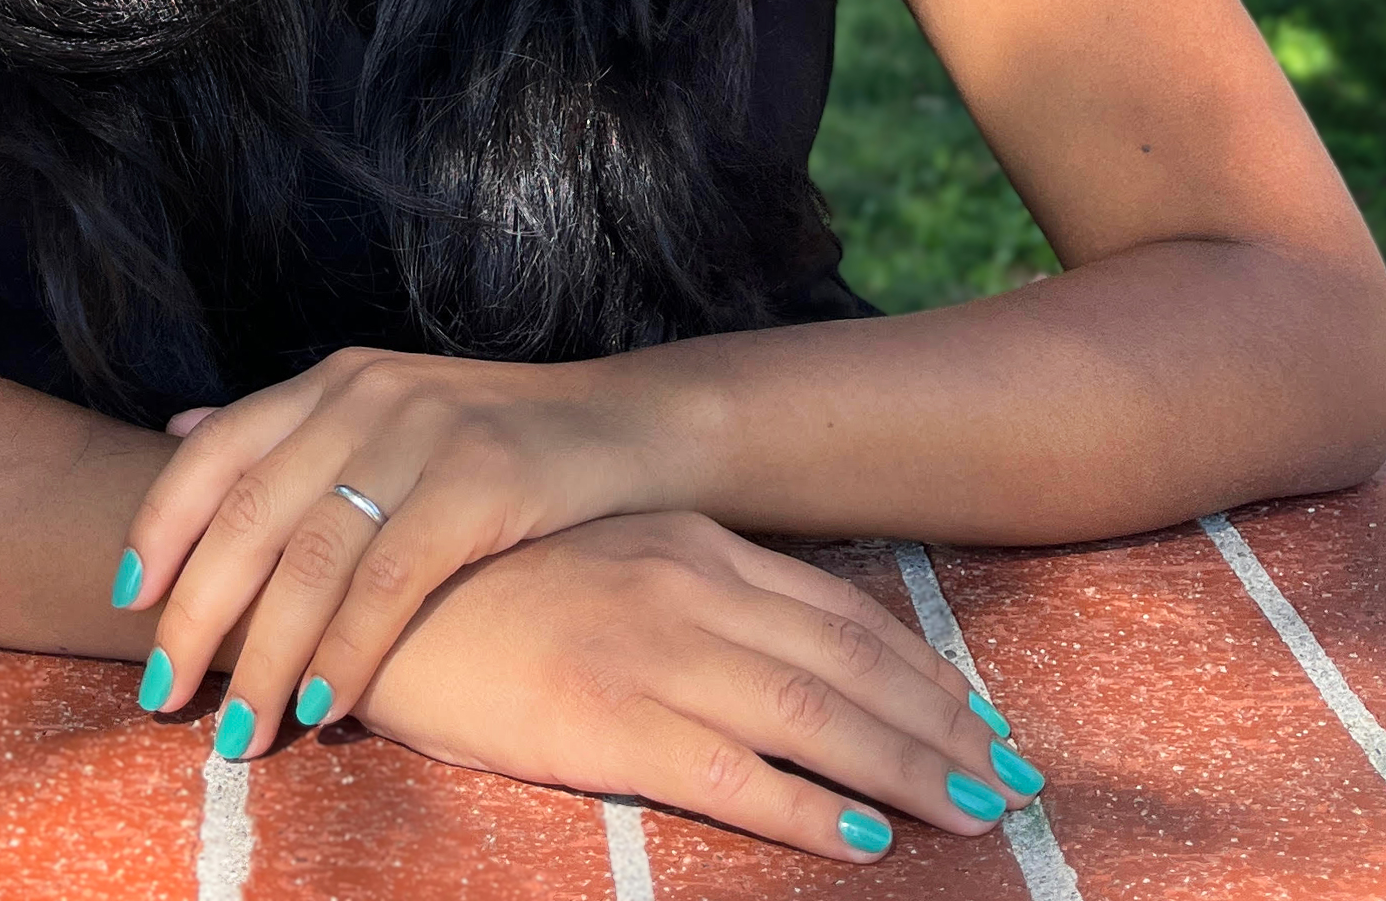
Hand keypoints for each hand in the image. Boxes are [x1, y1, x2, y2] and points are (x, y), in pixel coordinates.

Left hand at [115, 346, 663, 749]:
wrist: (632, 426)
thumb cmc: (499, 441)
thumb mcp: (388, 412)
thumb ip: (290, 431)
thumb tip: (179, 432)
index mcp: (334, 381)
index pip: (215, 450)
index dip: (158, 525)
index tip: (123, 602)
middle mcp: (365, 396)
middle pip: (248, 514)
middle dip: (194, 616)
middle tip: (160, 697)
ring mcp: (423, 435)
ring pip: (310, 559)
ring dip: (264, 658)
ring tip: (238, 734)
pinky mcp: (480, 483)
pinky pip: (388, 583)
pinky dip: (345, 653)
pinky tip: (321, 706)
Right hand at [351, 512, 1038, 862]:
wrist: (370, 589)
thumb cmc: (485, 581)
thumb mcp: (602, 559)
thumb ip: (683, 584)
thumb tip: (765, 640)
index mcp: (690, 544)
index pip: (838, 610)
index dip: (919, 668)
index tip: (980, 714)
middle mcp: (689, 586)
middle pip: (850, 663)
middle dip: (943, 725)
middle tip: (1015, 779)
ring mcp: (654, 651)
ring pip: (817, 716)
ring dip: (910, 770)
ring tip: (976, 815)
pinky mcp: (610, 721)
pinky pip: (737, 774)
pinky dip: (812, 810)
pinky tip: (865, 842)